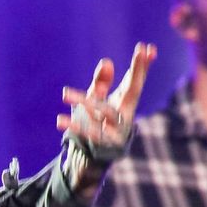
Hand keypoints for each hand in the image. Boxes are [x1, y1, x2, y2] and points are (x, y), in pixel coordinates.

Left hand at [59, 42, 156, 196]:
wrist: (89, 159)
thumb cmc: (95, 125)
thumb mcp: (95, 101)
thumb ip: (101, 83)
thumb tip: (106, 62)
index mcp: (125, 104)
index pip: (135, 81)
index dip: (141, 65)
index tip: (146, 47)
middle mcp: (125, 116)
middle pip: (133, 91)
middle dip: (137, 71)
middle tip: (141, 51)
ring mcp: (116, 131)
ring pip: (104, 111)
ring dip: (85, 101)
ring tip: (64, 94)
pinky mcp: (103, 146)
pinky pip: (88, 134)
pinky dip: (74, 127)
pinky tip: (60, 120)